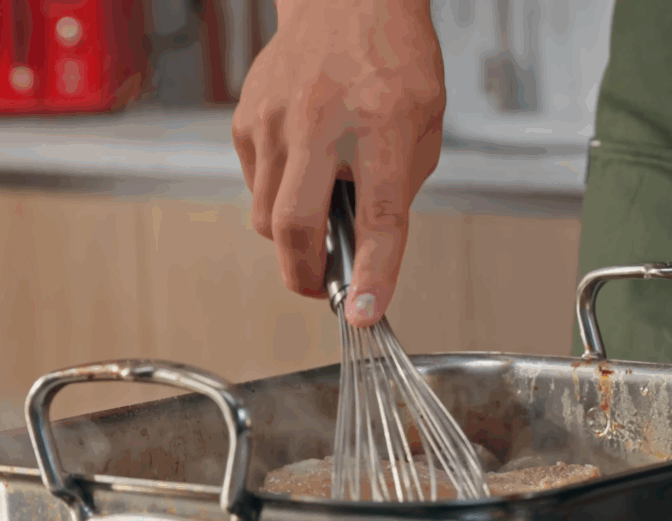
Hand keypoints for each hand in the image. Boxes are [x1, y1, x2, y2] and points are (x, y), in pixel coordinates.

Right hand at [232, 0, 445, 326]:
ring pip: (267, 216)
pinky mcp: (246, 122)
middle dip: (306, 276)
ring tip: (321, 218)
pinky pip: (255, 186)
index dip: (374, 274)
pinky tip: (303, 172)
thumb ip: (401, 186)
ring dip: (294, 237)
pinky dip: (278, 197)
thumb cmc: (391, 57)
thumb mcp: (425, 123)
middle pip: (294, 226)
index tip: (366, 313)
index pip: (378, 218)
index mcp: (379, 126)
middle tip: (326, 288)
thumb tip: (372, 243)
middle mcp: (319, 124)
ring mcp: (274, 122)